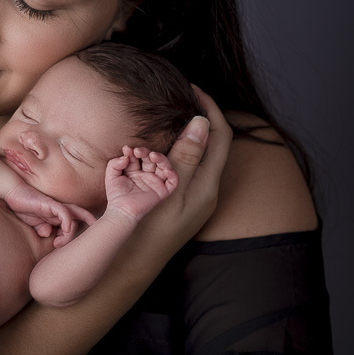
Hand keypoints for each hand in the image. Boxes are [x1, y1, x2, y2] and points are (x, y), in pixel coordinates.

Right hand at [4, 183, 96, 246]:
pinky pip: (64, 211)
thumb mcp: (36, 225)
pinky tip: (65, 229)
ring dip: (69, 233)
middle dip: (75, 237)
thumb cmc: (25, 209)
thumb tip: (48, 234)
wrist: (14, 195)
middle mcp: (61, 212)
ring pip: (74, 219)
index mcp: (59, 217)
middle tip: (60, 246)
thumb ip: (44, 230)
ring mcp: (57, 207)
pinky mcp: (50, 203)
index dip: (85, 233)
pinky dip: (67, 220)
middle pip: (78, 223)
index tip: (90, 246)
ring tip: (59, 242)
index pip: (77, 224)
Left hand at [104, 146, 178, 219]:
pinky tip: (166, 170)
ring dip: (161, 158)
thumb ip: (114, 163)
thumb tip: (126, 155)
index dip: (134, 151)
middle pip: (152, 159)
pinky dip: (173, 174)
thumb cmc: (116, 195)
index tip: (127, 149)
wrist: (120, 211)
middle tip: (138, 151)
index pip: (138, 157)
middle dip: (146, 152)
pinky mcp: (162, 192)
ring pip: (164, 166)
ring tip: (152, 155)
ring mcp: (155, 182)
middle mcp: (147, 175)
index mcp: (135, 170)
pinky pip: (173, 182)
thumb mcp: (111, 175)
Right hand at [133, 86, 231, 245]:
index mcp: (207, 185)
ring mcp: (195, 197)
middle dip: (201, 116)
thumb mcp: (168, 191)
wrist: (133, 266)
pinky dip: (176, 149)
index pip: (220, 136)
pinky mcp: (182, 202)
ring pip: (199, 154)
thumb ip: (186, 157)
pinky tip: (159, 144)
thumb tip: (200, 122)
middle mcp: (206, 190)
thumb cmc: (148, 230)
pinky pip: (185, 167)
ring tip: (169, 114)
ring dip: (187, 132)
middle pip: (213, 143)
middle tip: (180, 97)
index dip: (210, 109)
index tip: (192, 89)